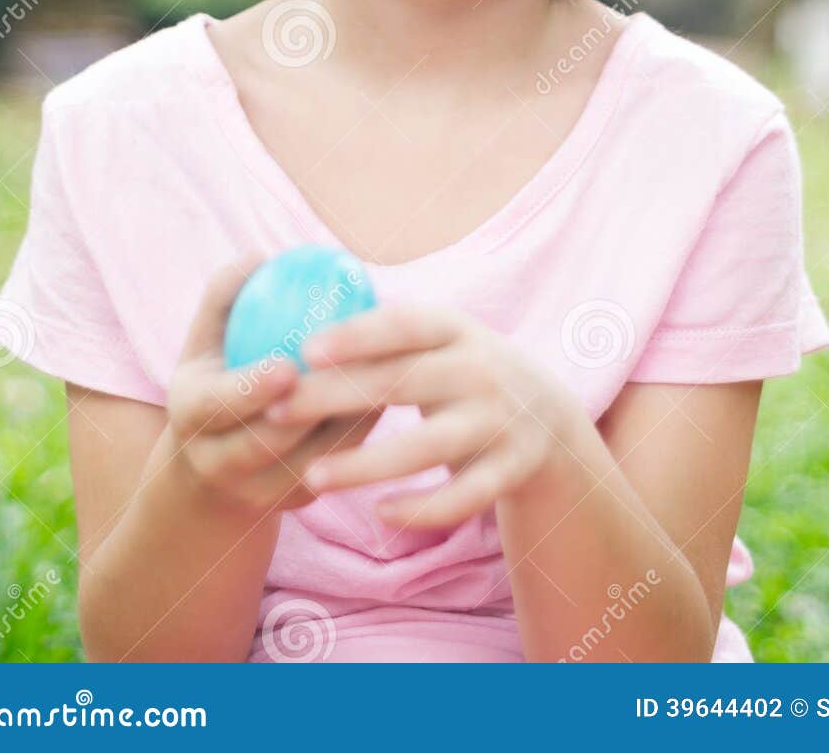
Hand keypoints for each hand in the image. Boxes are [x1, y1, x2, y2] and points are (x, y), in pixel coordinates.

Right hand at [166, 253, 383, 515]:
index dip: (251, 390)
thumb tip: (259, 256)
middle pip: (264, 444)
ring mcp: (257, 492)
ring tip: (378, 375)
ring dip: (344, 419)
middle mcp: (216, 463)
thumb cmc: (217, 376)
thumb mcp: (207, 339)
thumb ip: (226, 296)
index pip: (216, 406)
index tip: (288, 366)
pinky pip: (334, 467)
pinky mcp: (296, 502)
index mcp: (189, 416)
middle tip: (349, 369)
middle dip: (306, 412)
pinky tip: (387, 392)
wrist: (214, 467)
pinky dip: (359, 431)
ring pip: (309, 461)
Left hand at [264, 302, 581, 527]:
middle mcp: (481, 370)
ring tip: (312, 475)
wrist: (550, 420)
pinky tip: (381, 514)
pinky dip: (423, 509)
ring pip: (426, 447)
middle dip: (336, 397)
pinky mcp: (510, 470)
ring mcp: (499, 421)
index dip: (356, 334)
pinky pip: (463, 497)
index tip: (305, 348)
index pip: (404, 324)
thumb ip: (389, 336)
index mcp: (458, 329)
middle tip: (278, 410)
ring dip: (366, 464)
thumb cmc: (465, 374)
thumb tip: (299, 315)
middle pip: (401, 382)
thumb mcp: (442, 342)